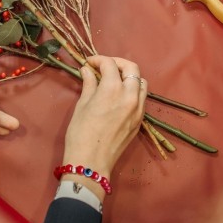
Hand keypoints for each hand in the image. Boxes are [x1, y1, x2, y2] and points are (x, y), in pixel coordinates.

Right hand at [61, 55, 147, 199]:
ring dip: (128, 76)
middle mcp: (130, 95)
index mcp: (112, 89)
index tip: (88, 63)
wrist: (91, 162)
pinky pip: (141, 98)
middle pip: (131, 68)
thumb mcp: (82, 105)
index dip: (98, 60)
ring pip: (141, 82)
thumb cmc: (80, 133)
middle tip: (103, 66)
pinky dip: (133, 90)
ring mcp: (138, 108)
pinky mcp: (140, 120)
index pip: (109, 64)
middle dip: (117, 63)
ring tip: (114, 80)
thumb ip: (88, 84)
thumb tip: (87, 70)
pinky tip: (119, 95)